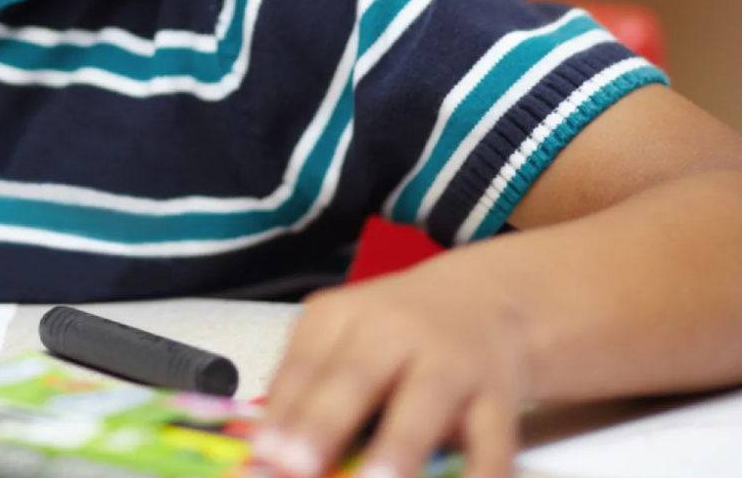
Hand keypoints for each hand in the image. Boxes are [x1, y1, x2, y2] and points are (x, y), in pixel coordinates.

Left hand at [249, 260, 530, 477]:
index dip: (283, 411)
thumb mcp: (342, 340)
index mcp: (342, 316)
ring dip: (397, 449)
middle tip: (294, 467)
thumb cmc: (394, 334)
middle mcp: (396, 332)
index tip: (263, 452)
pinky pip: (491, 442)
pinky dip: (479, 474)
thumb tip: (265, 456)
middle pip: (355, 378)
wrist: (485, 300)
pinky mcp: (497, 396)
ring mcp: (450, 362)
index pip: (304, 364)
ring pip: (424, 405)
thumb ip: (306, 392)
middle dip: (324, 426)